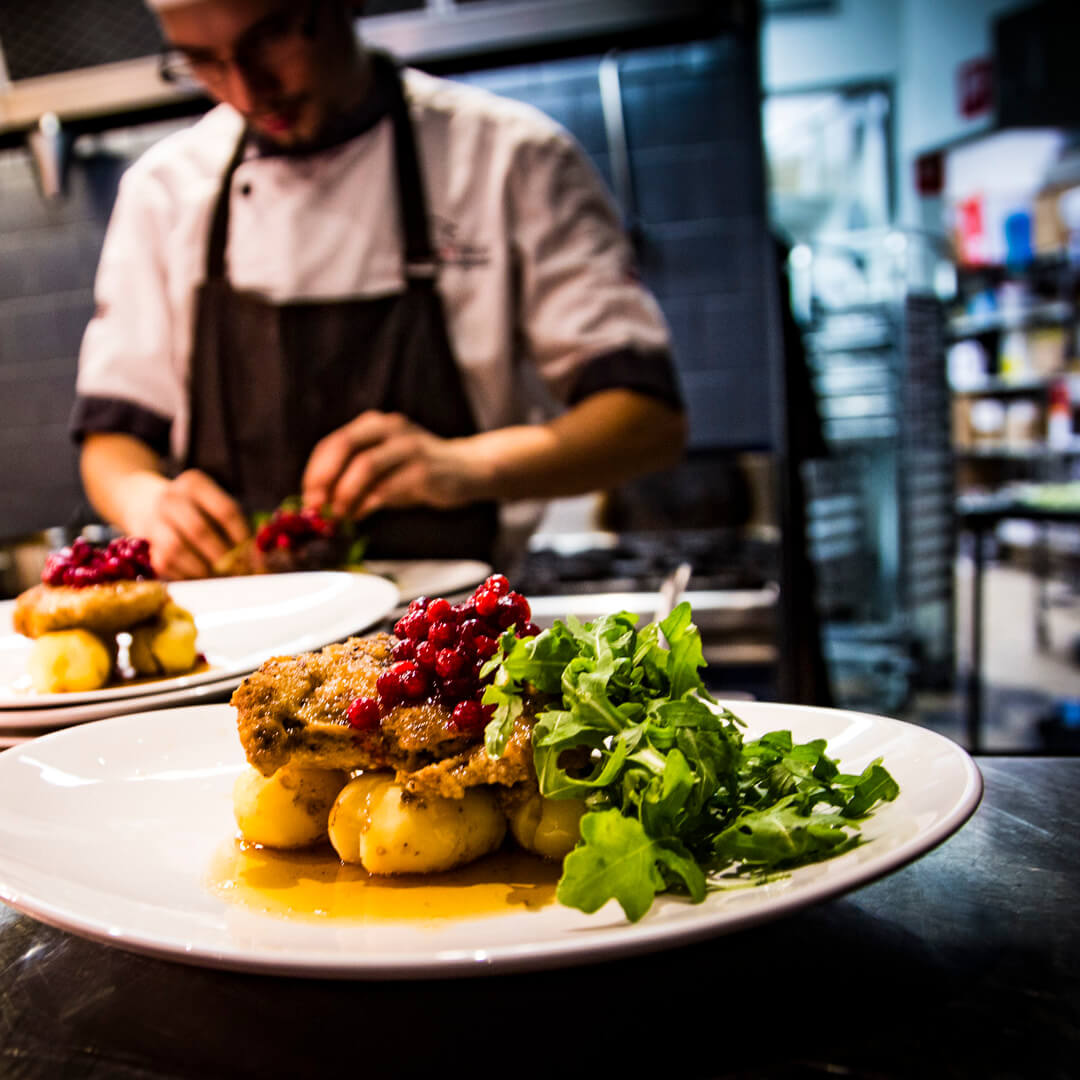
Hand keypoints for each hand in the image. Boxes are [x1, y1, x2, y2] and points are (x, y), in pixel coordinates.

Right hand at [123, 469, 249, 579]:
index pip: (226, 511)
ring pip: (177, 550)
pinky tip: (199, 577)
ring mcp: (152, 520)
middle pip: (200, 531)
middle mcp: (170, 498)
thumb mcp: (211, 502)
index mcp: (194, 483)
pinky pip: (164, 564)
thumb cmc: (193, 507)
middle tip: (236, 571)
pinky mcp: (142, 543)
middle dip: (221, 557)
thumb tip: (257, 556)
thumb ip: (234, 524)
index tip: (253, 555)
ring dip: (201, 568)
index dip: (242, 537)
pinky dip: (184, 574)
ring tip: (218, 577)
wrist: (143, 501)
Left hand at [301, 411, 483, 519]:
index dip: (315, 472)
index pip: (332, 443)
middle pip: (343, 446)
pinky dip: (367, 505)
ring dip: (344, 495)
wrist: (467, 468)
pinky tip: (360, 516)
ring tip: (338, 516)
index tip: (307, 499)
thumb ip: (353, 478)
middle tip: (316, 507)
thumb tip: (319, 504)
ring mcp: (409, 448)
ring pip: (364, 466)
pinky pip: (387, 488)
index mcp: (374, 425)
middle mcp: (390, 428)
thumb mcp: (383, 467)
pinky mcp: (424, 471)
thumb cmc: (417, 471)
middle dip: (324, 479)